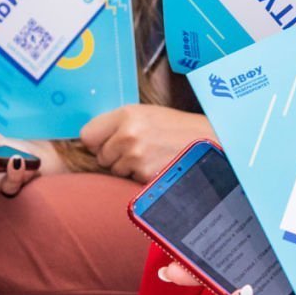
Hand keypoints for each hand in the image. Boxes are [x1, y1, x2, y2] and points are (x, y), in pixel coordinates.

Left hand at [78, 105, 214, 182]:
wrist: (209, 142)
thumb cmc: (177, 128)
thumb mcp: (147, 114)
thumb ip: (118, 123)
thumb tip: (89, 141)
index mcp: (126, 114)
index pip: (87, 135)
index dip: (98, 141)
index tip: (109, 142)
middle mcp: (128, 134)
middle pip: (100, 156)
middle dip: (115, 156)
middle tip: (140, 148)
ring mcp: (137, 157)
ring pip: (115, 171)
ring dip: (128, 168)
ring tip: (152, 156)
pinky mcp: (145, 175)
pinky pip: (130, 180)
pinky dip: (141, 176)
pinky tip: (158, 165)